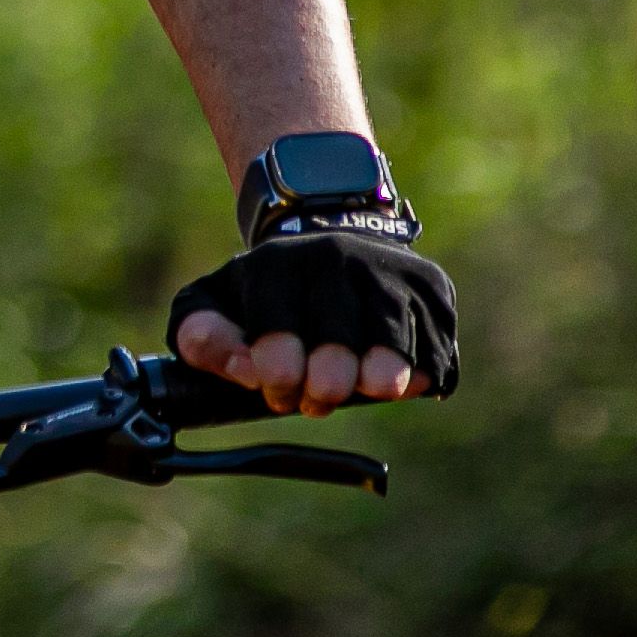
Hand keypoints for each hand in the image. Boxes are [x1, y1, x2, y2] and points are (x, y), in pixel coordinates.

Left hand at [168, 226, 458, 414]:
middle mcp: (340, 258)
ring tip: (361, 389)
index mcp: (278, 264)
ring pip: (396, 351)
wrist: (332, 237)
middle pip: (340, 348)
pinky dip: (418, 380)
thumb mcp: (216, 301)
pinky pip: (435, 355)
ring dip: (376, 385)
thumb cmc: (270, 290)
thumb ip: (201, 336)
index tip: (278, 389)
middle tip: (316, 399)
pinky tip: (396, 377)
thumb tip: (241, 370)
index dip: (278, 377)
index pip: (278, 334)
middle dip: (325, 387)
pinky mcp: (434, 290)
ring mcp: (393, 272)